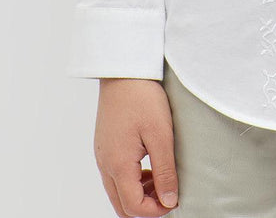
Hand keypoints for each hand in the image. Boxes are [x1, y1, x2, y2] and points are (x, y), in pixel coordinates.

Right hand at [94, 77, 179, 216]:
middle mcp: (105, 164)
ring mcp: (102, 155)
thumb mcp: (161, 134)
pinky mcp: (104, 146)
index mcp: (118, 164)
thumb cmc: (142, 97)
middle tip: (168, 193)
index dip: (155, 211)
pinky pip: (114, 175)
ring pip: (117, 192)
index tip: (174, 200)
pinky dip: (131, 181)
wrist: (123, 70)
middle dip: (145, 206)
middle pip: (121, 205)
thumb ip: (165, 171)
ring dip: (139, 194)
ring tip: (161, 178)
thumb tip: (169, 201)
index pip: (133, 207)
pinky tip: (148, 165)